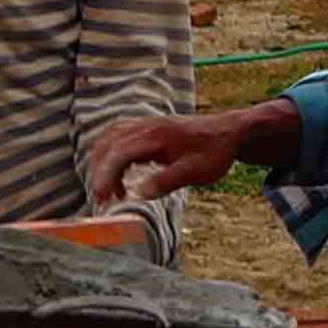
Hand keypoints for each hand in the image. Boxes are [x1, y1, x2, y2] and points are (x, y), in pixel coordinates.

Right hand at [84, 100, 297, 206]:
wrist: (228, 131)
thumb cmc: (215, 151)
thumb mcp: (197, 171)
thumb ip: (168, 181)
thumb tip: (140, 193)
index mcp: (156, 136)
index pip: (119, 153)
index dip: (105, 176)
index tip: (101, 198)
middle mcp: (146, 127)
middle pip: (107, 146)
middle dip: (98, 174)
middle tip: (102, 202)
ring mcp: (145, 126)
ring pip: (109, 141)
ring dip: (103, 166)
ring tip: (112, 194)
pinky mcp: (147, 130)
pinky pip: (118, 140)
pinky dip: (111, 159)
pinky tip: (121, 181)